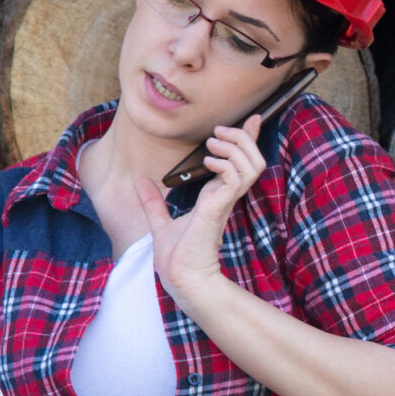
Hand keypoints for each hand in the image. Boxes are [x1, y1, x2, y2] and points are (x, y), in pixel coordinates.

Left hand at [140, 110, 267, 307]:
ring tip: (212, 145)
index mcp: (218, 196)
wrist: (178, 277)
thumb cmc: (176, 256)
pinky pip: (235, 178)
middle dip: (242, 137)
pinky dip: (224, 164)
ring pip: (252, 164)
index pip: (244, 162)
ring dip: (235, 147)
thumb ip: (153, 202)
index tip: (251, 118)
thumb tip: (140, 183)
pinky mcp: (219, 208)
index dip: (249, 138)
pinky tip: (206, 162)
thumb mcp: (160, 221)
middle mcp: (227, 196)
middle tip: (218, 133)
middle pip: (255, 158)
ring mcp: (225, 202)